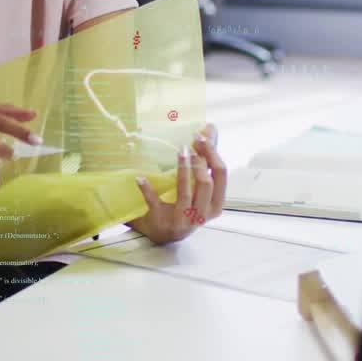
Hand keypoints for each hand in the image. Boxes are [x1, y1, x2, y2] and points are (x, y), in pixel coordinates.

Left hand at [128, 124, 226, 244]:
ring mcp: (181, 220)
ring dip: (182, 170)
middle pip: (207, 184)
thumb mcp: (198, 188)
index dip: (213, 154)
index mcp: (214, 206)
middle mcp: (201, 215)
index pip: (221, 176)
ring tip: (179, 152)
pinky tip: (140, 177)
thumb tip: (211, 128)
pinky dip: (148, 189)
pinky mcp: (161, 221)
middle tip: (188, 144)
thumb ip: (205, 162)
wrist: (161, 234)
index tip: (201, 137)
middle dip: (199, 162)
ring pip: (185, 193)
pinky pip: (155, 203)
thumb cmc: (183, 206)